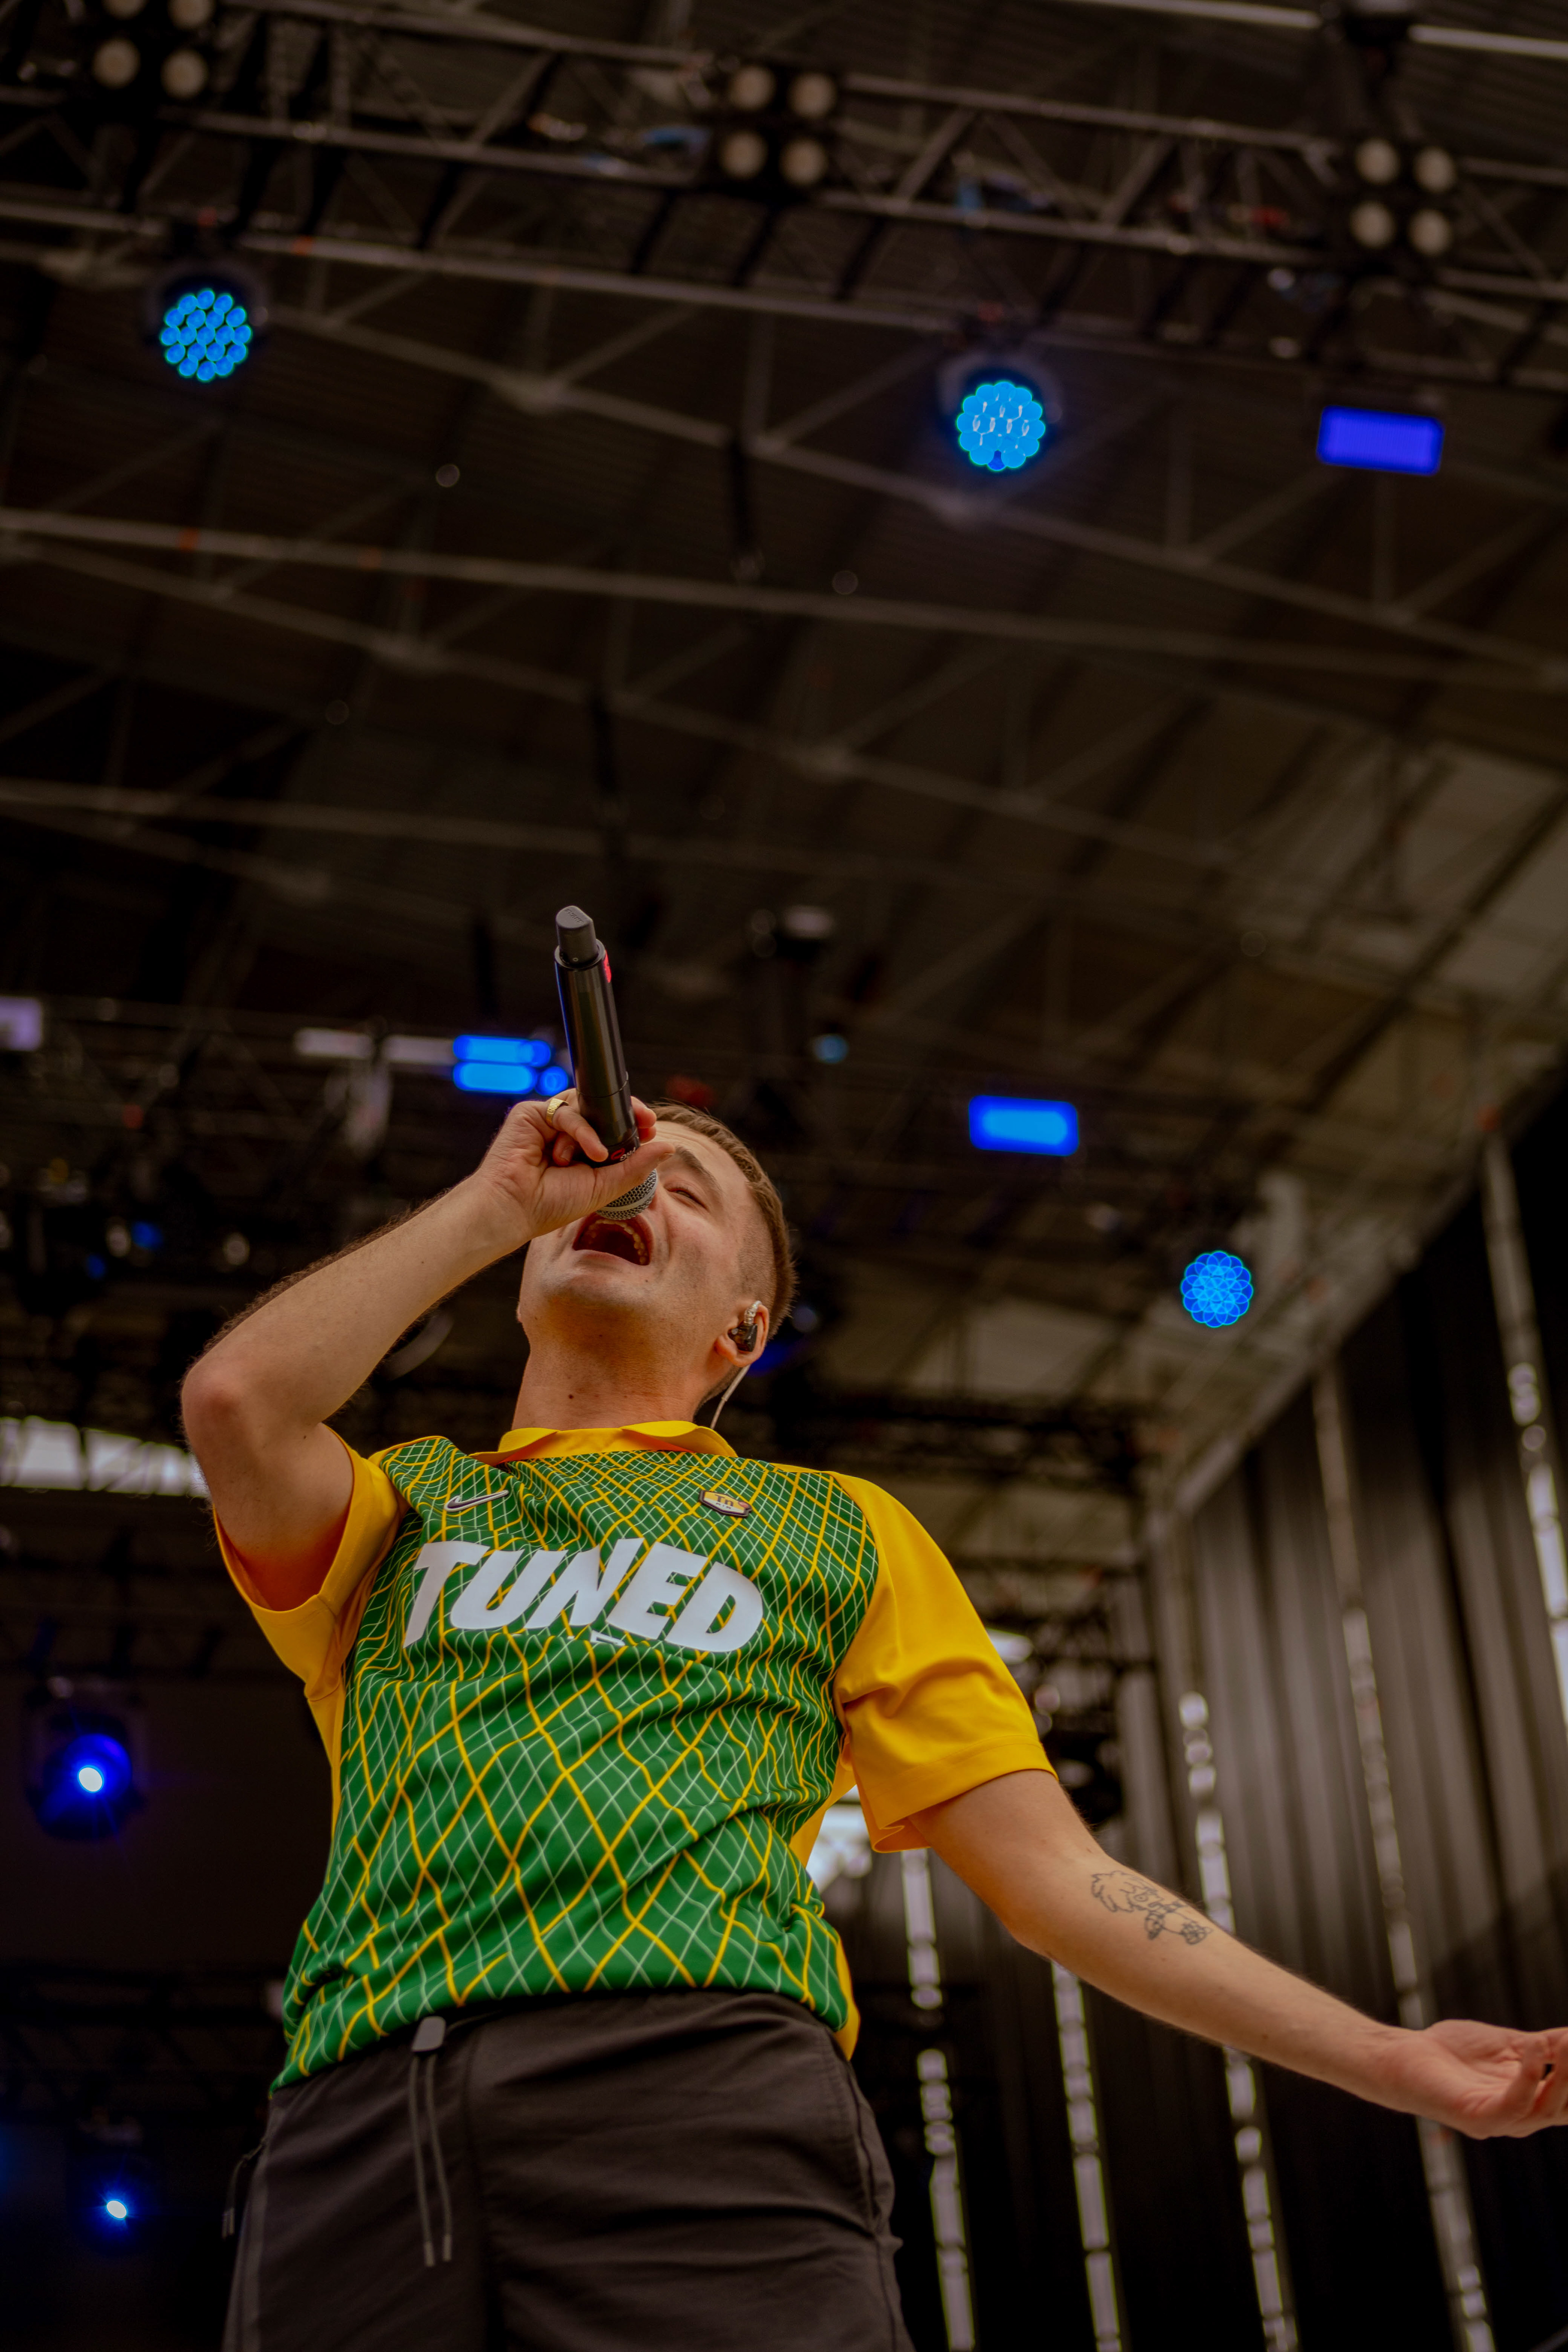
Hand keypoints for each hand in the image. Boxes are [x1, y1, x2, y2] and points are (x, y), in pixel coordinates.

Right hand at [462, 1090, 672, 1254]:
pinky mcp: (532, 1114)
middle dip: (626, 1114)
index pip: (612, 1128)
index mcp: (582, 1151)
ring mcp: (549, 1122)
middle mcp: (566, 1134)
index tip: (653, 1128)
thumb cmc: (551, 1204)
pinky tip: (589, 1151)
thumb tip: (671, 1145)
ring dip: (597, 1131)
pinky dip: (581, 1129)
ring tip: (599, 1156)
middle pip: (601, 1109)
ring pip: (585, 1106)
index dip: (634, 1124)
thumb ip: (636, 1166)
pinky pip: (566, 1109)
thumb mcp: (604, 1187)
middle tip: (647, 1121)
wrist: (514, 1207)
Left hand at [1376, 2017, 1567, 2137]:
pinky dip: (1529, 2077)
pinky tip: (1533, 2048)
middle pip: (1566, 2108)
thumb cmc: (1454, 2052)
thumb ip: (1544, 2046)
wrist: (1406, 2055)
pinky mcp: (1478, 2119)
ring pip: (1547, 2109)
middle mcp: (1521, 2118)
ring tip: (1567, 2042)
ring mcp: (1500, 2122)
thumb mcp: (1509, 2045)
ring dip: (1565, 2076)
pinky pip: (1514, 2104)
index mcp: (1530, 2102)